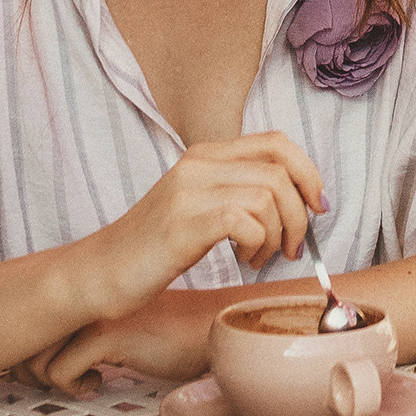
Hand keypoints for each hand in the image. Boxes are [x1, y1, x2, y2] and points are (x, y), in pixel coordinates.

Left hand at [22, 287, 232, 397]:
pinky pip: (61, 373)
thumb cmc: (173, 335)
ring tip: (84, 380)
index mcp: (87, 292)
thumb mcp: (124, 331)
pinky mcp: (108, 335)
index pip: (31, 319)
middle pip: (24, 339)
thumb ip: (92, 336)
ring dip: (51, 381)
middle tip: (61, 381)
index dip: (25, 352)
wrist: (215, 328)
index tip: (41, 373)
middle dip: (29, 370)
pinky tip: (102, 383)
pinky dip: (76, 388)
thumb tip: (50, 362)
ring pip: (36, 358)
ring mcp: (95, 315)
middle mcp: (85, 298)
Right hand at [66, 133, 325, 331]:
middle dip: (301, 211)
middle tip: (294, 246)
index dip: (308, 171)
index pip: (276, 141)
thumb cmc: (152, 249)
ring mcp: (188, 192)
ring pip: (268, 194)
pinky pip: (245, 220)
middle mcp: (197, 164)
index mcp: (204, 155)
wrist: (98, 274)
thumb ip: (234, 192)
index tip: (317, 207)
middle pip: (280, 167)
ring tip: (260, 258)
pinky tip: (245, 260)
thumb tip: (294, 201)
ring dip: (279, 234)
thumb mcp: (196, 207)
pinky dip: (259, 244)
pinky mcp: (182, 224)